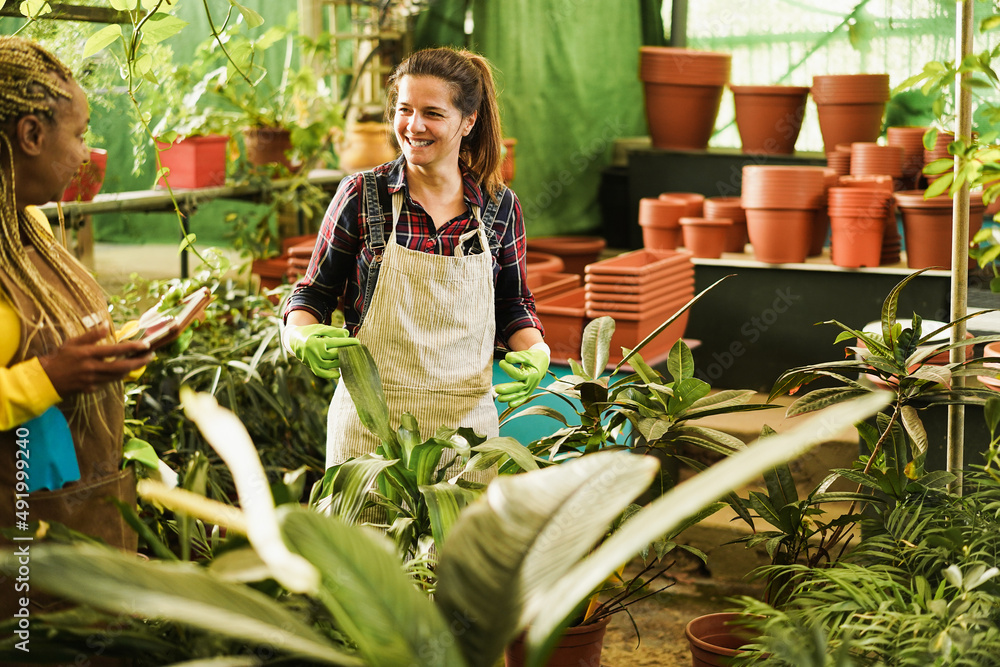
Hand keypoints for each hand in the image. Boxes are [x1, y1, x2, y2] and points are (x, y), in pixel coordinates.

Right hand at [38, 326, 152, 395]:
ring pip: (118, 376)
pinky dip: (118, 376)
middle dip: (139, 361)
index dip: (133, 347)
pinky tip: (124, 370)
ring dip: (131, 369)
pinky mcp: (91, 389)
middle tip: (151, 356)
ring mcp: (92, 380)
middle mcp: (92, 368)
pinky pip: (109, 382)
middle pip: (122, 366)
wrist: (45, 380)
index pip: (116, 350)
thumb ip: (91, 335)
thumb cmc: (59, 358)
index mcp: (88, 354)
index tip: (146, 344)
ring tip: (141, 361)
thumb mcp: (73, 342)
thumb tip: (106, 324)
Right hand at [285, 323, 358, 379]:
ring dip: (340, 363)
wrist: (293, 339)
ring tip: (349, 359)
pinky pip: (321, 373)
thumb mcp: (320, 328)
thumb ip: (333, 331)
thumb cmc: (309, 332)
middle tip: (355, 351)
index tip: (358, 342)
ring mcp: (311, 361)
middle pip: (334, 355)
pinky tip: (338, 374)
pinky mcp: (310, 366)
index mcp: (316, 341)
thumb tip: (347, 334)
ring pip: (329, 365)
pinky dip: (329, 375)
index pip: (336, 343)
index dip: (348, 342)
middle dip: (346, 353)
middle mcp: (313, 352)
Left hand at [495, 344, 549, 407]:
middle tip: (497, 389)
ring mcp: (531, 388)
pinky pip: (523, 398)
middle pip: (519, 388)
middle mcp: (532, 382)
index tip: (501, 362)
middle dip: (508, 390)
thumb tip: (507, 358)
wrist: (542, 362)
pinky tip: (509, 405)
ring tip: (499, 399)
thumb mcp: (526, 355)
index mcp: (532, 373)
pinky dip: (517, 402)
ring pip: (520, 395)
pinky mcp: (529, 391)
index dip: (509, 369)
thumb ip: (517, 357)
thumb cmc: (533, 358)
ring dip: (510, 398)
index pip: (518, 374)